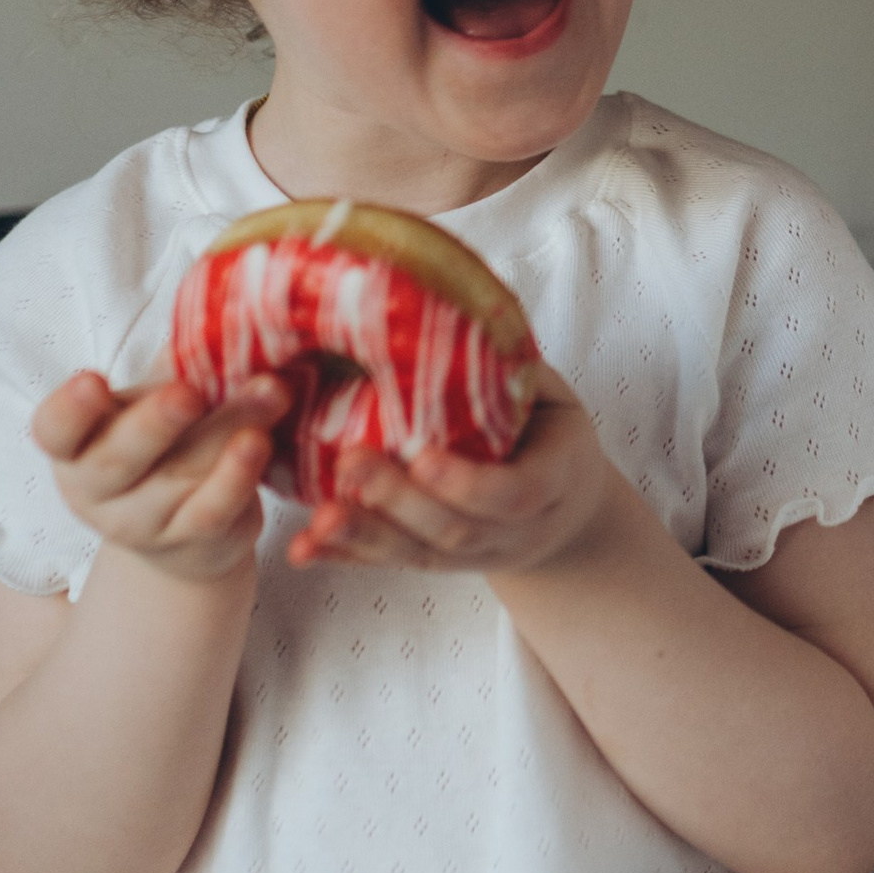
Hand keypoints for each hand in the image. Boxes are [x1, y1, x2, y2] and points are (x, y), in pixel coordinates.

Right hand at [31, 368, 287, 582]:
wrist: (184, 525)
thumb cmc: (167, 439)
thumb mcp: (156, 398)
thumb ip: (177, 360)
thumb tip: (223, 296)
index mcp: (76, 443)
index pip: (54, 430)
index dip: (69, 410)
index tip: (93, 379)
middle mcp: (95, 489)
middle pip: (116, 459)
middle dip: (153, 424)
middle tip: (188, 392)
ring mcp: (138, 522)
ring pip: (178, 478)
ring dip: (225, 433)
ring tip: (270, 393)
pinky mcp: (186, 541)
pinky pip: (209, 512)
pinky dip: (236, 479)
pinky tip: (261, 443)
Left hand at [286, 372, 619, 576]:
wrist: (568, 515)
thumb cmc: (554, 437)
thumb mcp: (555, 399)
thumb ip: (515, 372)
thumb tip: (462, 307)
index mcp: (553, 482)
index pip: (515, 494)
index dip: (468, 483)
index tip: (423, 456)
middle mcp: (514, 532)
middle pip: (456, 531)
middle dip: (400, 502)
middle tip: (352, 463)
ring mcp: (474, 554)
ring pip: (419, 555)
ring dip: (366, 537)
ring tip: (320, 518)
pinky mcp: (437, 562)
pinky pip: (390, 564)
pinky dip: (347, 559)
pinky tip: (306, 550)